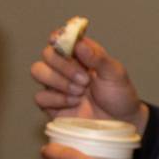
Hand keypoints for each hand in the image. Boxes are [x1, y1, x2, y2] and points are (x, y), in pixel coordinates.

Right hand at [32, 34, 146, 130]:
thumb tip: (79, 44)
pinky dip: (58, 99)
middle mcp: (65, 67)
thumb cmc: (119, 95)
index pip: (61, 38)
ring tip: (81, 92)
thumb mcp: (115, 73)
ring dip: (60, 82)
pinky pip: (40, 96)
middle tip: (85, 80)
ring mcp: (56, 85)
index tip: (58, 39)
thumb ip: (97, 57)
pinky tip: (74, 103)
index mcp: (81, 55)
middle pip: (47, 54)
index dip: (58, 37)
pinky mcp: (50, 103)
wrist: (120, 122)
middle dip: (64, 66)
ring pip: (38, 71)